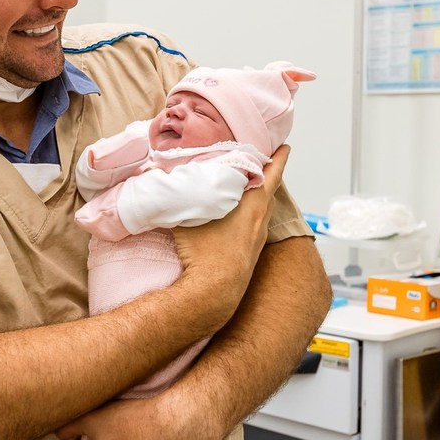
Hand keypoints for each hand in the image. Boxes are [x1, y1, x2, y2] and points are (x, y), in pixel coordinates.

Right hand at [171, 145, 289, 306]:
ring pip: (263, 209)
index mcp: (253, 204)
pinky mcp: (251, 253)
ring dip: (259, 195)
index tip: (284, 145)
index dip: (278, 157)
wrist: (213, 293)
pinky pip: (256, 225)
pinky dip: (252, 214)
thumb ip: (175, 194)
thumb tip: (154, 177)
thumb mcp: (185, 214)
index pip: (271, 173)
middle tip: (264, 159)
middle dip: (268, 173)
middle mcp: (261, 220)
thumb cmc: (203, 252)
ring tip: (247, 185)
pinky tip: (236, 216)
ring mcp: (257, 238)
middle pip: (270, 189)